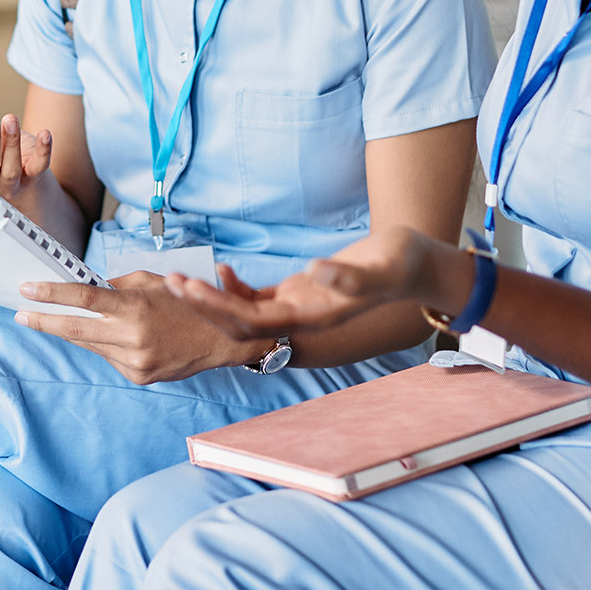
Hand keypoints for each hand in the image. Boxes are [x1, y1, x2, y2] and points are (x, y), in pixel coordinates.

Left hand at [15, 272, 251, 383]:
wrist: (223, 340)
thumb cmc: (188, 303)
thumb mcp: (154, 281)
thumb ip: (118, 285)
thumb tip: (85, 286)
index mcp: (137, 307)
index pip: (84, 299)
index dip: (52, 294)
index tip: (27, 289)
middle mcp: (132, 337)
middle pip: (76, 329)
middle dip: (45, 321)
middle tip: (22, 313)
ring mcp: (135, 361)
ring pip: (91, 346)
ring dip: (76, 332)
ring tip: (63, 319)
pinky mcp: (139, 377)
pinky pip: (110, 359)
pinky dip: (107, 346)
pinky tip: (119, 337)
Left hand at [165, 226, 431, 340]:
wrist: (419, 265)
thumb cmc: (403, 264)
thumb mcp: (381, 267)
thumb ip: (350, 278)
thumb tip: (313, 272)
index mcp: (314, 318)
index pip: (255, 322)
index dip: (220, 309)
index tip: (191, 289)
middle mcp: (301, 320)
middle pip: (240, 324)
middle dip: (203, 307)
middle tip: (171, 283)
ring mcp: (300, 309)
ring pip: (244, 314)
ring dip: (212, 300)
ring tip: (182, 280)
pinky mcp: (301, 295)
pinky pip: (260, 301)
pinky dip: (236, 290)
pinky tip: (223, 271)